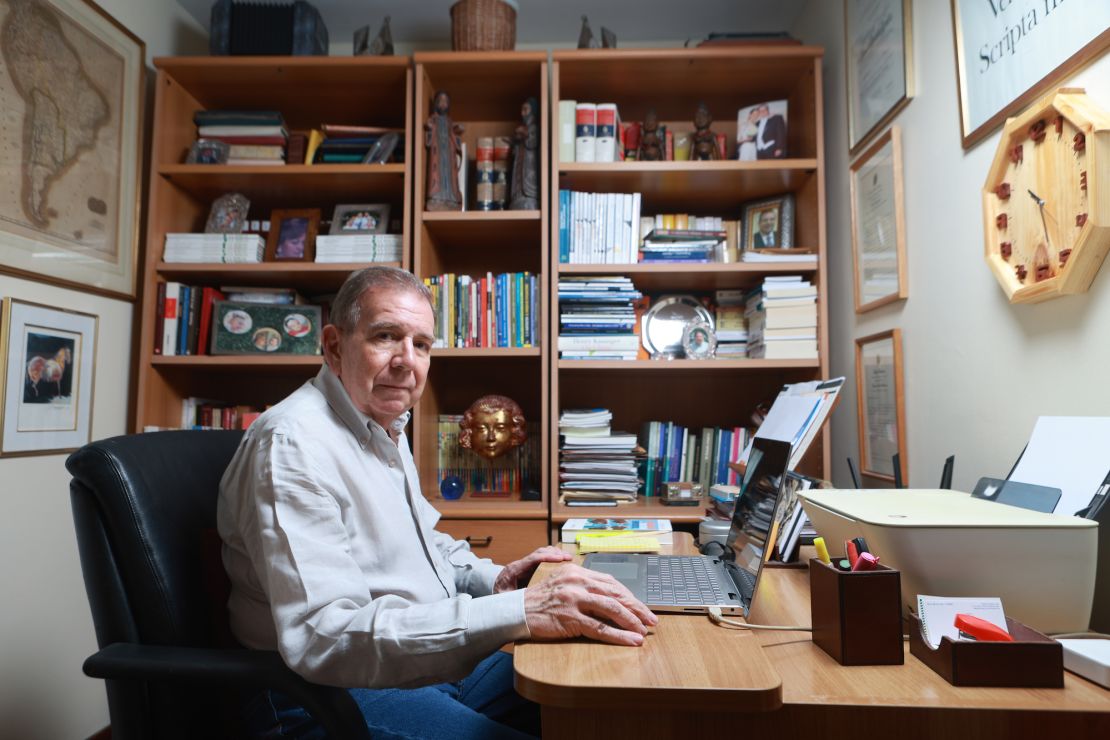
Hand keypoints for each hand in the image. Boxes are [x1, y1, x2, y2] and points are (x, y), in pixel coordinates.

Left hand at [494, 546, 572, 592]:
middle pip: (539, 553)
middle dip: (555, 554)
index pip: (533, 559)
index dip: (547, 557)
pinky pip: (542, 559)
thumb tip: (530, 600)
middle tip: (569, 558)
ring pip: (542, 553)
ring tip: (569, 559)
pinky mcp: (529, 568)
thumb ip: (517, 598)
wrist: (493, 591)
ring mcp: (525, 565)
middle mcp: (521, 564)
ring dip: (555, 554)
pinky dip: (553, 558)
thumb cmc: (499, 596)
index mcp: (514, 570)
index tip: (560, 559)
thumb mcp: (506, 599)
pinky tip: (562, 562)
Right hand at [522, 563, 657, 646]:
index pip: (611, 582)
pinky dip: (618, 635)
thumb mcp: (561, 582)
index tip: (641, 606)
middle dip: (636, 608)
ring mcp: (574, 599)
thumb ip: (582, 583)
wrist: (516, 610)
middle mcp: (577, 582)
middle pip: (615, 594)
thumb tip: (607, 593)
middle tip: (651, 619)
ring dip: (632, 621)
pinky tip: (630, 640)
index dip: (629, 595)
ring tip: (644, 630)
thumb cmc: (539, 599)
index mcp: (577, 572)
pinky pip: (600, 628)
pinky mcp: (570, 618)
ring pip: (611, 609)